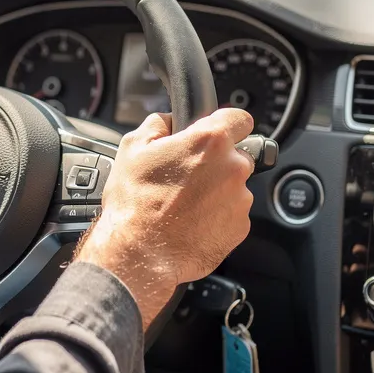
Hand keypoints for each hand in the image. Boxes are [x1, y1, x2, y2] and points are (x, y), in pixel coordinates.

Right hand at [74, 109, 255, 330]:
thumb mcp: (132, 148)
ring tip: (185, 204)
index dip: (225, 124)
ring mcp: (240, 200)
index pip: (239, 118)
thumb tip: (170, 120)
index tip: (216, 133)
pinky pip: (232, 213)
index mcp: (210, 141)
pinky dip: (217, 215)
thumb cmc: (135, 203)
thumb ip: (159, 123)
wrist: (141, 254)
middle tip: (186, 177)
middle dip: (215, 162)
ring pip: (234, 186)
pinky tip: (191, 222)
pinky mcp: (240, 227)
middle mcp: (233, 168)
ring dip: (216, 190)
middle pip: (236, 155)